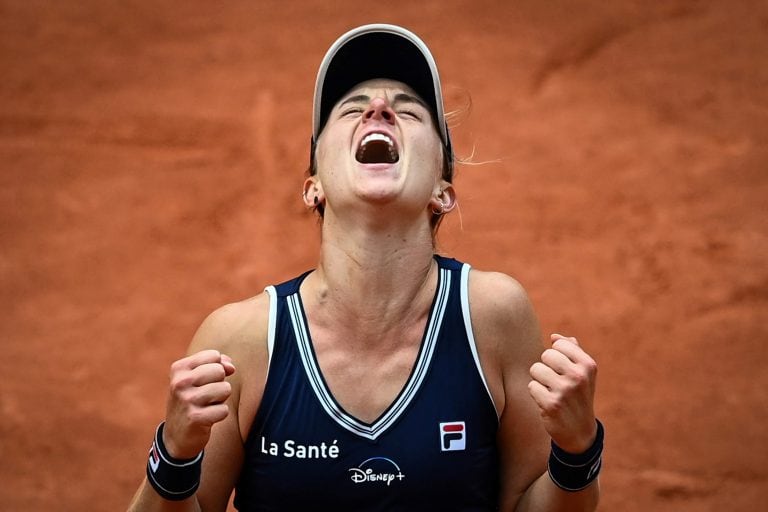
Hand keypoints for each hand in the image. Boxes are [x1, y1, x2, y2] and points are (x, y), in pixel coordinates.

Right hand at [163, 349, 235, 458]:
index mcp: (179, 369)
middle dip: (220, 384)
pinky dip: (219, 415)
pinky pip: (224, 409)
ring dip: (221, 400)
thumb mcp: (198, 378)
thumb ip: (217, 364)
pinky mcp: (195, 417)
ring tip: (206, 406)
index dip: (217, 368)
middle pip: (220, 371)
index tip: (206, 381)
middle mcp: (180, 382)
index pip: (214, 355)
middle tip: (206, 396)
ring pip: (225, 389)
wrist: (176, 435)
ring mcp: (187, 400)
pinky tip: (206, 418)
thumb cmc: (192, 401)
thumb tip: (231, 367)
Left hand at [528, 334, 597, 453]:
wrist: (580, 432)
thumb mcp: (583, 373)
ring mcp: (565, 390)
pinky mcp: (551, 404)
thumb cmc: (578, 396)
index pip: (558, 344)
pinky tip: (547, 402)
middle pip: (545, 355)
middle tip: (554, 382)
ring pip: (536, 369)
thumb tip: (554, 336)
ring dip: (540, 381)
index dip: (556, 356)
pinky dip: (536, 394)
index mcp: (588, 365)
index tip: (563, 370)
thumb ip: (572, 351)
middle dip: (546, 367)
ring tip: (551, 392)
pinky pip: (531, 386)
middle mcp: (578, 376)